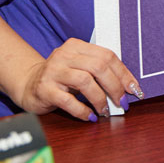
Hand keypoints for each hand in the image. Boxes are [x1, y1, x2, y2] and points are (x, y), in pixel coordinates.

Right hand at [17, 38, 141, 120]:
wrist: (29, 85)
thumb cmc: (62, 78)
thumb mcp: (80, 67)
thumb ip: (100, 71)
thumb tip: (128, 87)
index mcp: (76, 46)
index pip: (107, 56)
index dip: (123, 73)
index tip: (134, 89)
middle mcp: (64, 55)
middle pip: (98, 67)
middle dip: (115, 87)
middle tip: (122, 102)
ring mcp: (53, 71)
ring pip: (85, 82)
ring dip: (100, 99)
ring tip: (105, 111)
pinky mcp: (44, 89)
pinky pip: (68, 100)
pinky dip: (82, 110)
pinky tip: (89, 116)